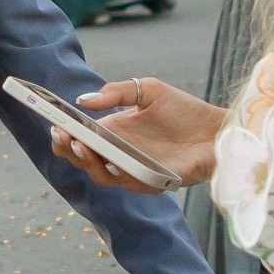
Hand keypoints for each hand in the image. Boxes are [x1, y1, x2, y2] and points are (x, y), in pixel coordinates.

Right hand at [59, 74, 221, 188]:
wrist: (218, 128)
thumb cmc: (184, 110)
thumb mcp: (149, 90)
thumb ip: (118, 92)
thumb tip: (84, 100)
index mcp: (115, 134)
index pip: (81, 141)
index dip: (64, 138)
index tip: (54, 126)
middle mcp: (121, 155)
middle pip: (85, 161)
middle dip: (70, 151)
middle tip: (64, 136)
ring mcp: (136, 171)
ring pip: (103, 176)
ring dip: (89, 163)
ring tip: (83, 145)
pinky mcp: (156, 182)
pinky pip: (133, 183)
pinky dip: (121, 174)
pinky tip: (115, 161)